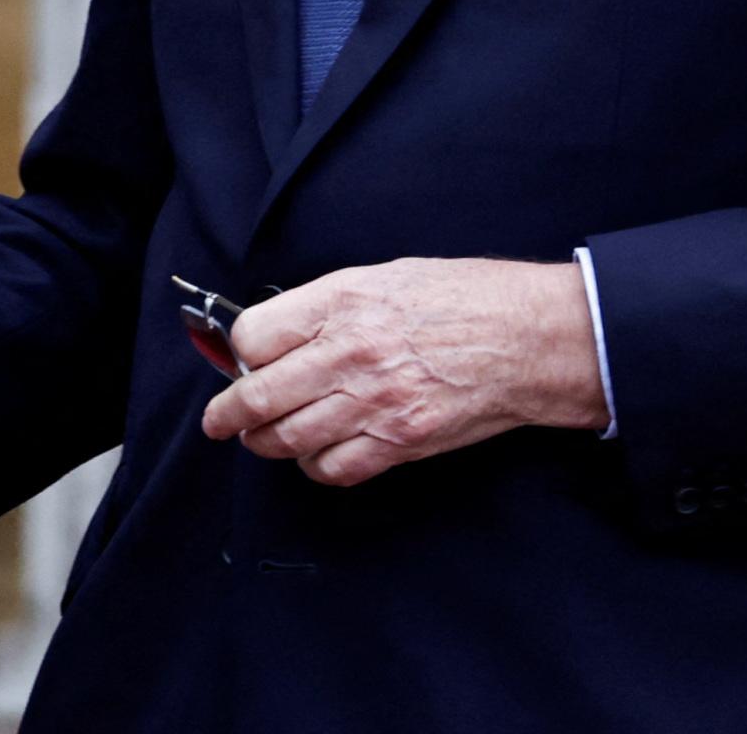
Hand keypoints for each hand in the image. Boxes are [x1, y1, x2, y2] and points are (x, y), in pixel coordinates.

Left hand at [198, 258, 607, 486]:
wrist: (527, 338)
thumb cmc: (462, 298)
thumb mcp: (384, 277)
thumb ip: (327, 307)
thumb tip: (279, 336)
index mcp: (342, 303)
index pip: (254, 336)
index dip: (240, 351)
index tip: (240, 360)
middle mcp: (350, 353)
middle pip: (260, 395)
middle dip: (228, 414)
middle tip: (219, 422)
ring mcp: (374, 402)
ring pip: (289, 439)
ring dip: (267, 442)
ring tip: (264, 438)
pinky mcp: (400, 441)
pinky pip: (335, 468)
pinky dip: (316, 466)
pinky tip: (317, 454)